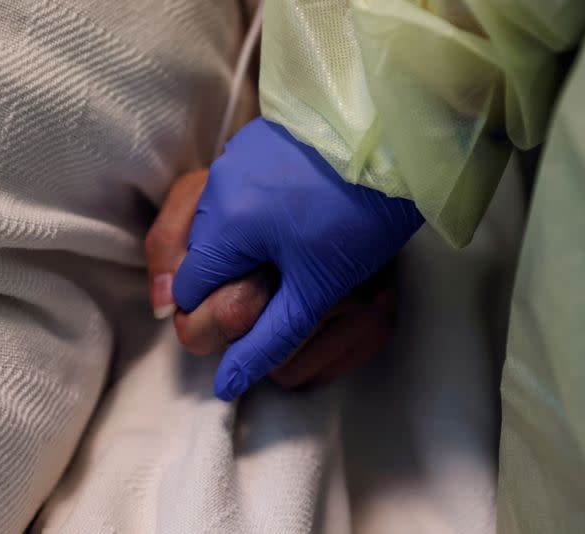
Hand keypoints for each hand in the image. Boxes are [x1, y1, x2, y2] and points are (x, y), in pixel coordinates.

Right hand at [172, 118, 422, 399]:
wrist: (398, 139)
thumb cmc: (361, 217)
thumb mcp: (315, 289)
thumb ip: (266, 339)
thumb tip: (225, 384)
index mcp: (224, 222)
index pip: (187, 291)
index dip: (216, 311)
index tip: (256, 311)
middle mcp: (216, 184)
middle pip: (197, 256)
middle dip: (227, 276)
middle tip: (278, 280)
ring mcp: (233, 155)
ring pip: (212, 221)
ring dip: (238, 241)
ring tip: (290, 243)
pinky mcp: (253, 139)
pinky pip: (230, 188)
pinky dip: (249, 208)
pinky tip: (292, 210)